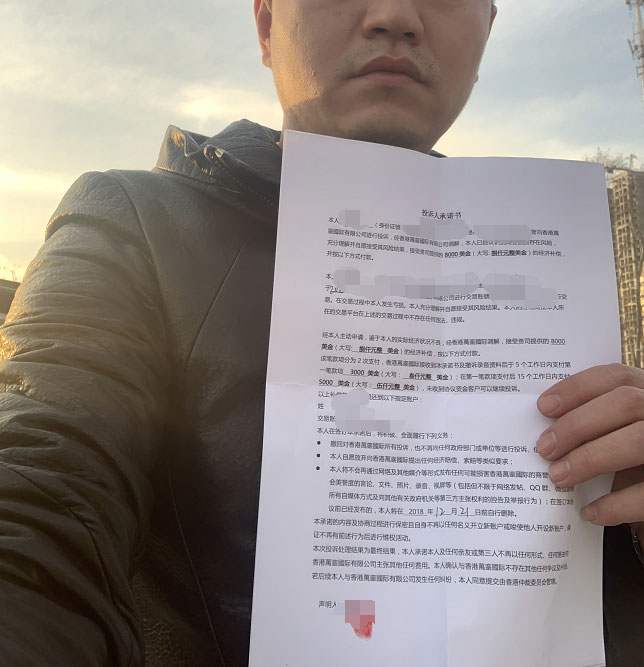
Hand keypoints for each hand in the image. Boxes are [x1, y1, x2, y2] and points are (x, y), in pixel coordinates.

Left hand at [536, 363, 643, 543]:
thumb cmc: (631, 451)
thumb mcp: (620, 429)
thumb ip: (594, 422)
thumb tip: (544, 433)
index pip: (615, 376)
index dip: (577, 388)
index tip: (543, 407)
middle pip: (625, 403)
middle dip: (578, 425)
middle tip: (544, 448)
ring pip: (638, 440)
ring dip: (591, 459)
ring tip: (558, 477)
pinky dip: (617, 504)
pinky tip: (590, 512)